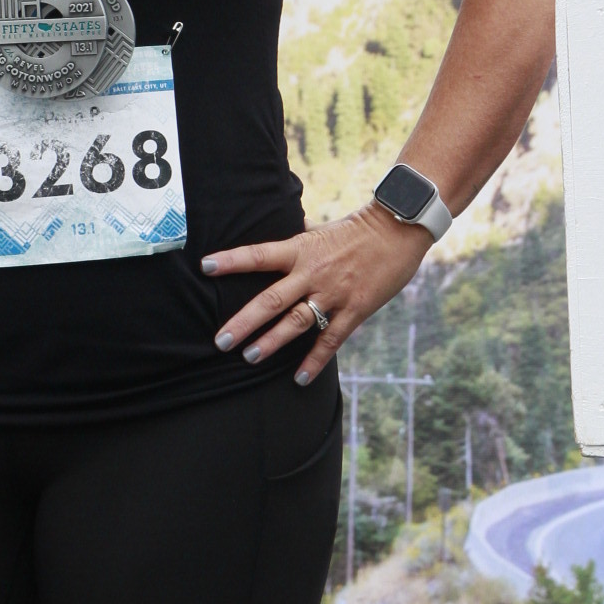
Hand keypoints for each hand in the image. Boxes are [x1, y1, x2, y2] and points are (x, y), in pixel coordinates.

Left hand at [202, 200, 431, 383]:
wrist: (397, 230)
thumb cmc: (358, 229)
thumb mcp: (322, 229)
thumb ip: (302, 236)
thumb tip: (289, 225)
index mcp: (301, 249)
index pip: (259, 255)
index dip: (232, 260)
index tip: (206, 267)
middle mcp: (312, 273)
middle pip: (271, 299)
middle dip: (244, 321)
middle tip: (221, 340)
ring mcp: (333, 293)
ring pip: (296, 322)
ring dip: (272, 342)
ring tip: (250, 358)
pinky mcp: (355, 310)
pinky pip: (331, 340)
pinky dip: (314, 360)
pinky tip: (300, 378)